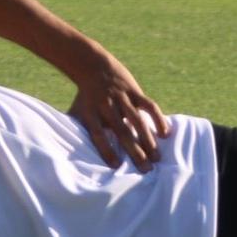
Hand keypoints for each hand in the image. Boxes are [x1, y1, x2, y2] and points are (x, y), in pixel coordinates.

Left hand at [66, 45, 170, 170]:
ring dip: (148, 140)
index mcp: (91, 113)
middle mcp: (107, 106)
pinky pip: (149, 105)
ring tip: (156, 157)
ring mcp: (122, 98)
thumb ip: (76, 130)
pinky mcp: (134, 91)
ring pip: (137, 121)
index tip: (115, 165)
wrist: (92, 65)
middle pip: (121, 131)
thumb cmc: (86, 96)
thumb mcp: (78, 111)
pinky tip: (166, 133)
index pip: (98, 135)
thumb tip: (70, 155)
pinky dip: (158, 119)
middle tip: (146, 170)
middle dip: (134, 152)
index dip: (106, 150)